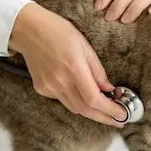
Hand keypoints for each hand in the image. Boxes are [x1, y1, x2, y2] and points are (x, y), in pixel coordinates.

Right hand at [8, 3, 126, 126]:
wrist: (28, 30)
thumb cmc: (56, 31)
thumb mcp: (84, 45)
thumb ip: (97, 70)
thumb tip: (109, 89)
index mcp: (73, 68)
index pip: (94, 99)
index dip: (110, 110)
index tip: (122, 114)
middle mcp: (60, 81)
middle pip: (85, 110)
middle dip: (104, 117)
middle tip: (117, 120)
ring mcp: (49, 87)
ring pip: (74, 108)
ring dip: (91, 111)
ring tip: (105, 111)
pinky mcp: (42, 89)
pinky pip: (63, 100)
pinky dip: (76, 101)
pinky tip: (81, 95)